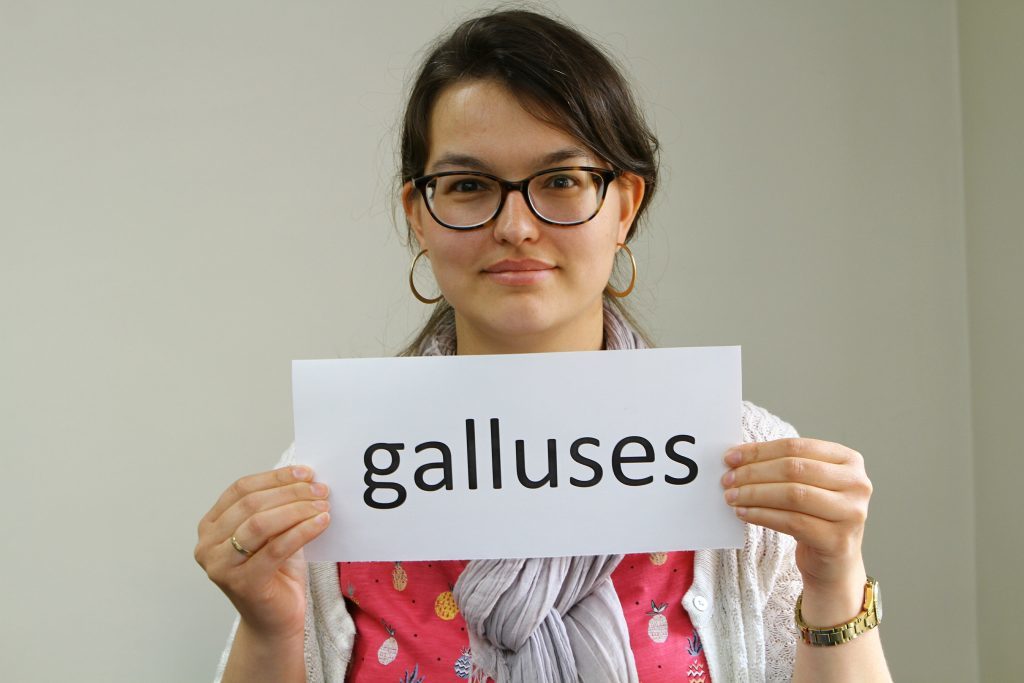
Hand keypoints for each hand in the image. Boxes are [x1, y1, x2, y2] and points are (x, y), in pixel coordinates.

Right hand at [194, 466, 330, 639]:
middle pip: (251, 504)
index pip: (240, 489)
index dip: (274, 478)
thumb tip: (304, 476)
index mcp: (210, 526)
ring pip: (260, 523)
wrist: (275, 620)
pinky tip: (321, 523)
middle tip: (320, 490)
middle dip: (290, 492)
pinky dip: (302, 531)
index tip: (305, 472)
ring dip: (298, 509)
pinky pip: (276, 548)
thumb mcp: (272, 532)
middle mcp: (207, 545)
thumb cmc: (275, 573)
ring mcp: (221, 566)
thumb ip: (277, 506)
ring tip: (323, 506)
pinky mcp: (243, 583)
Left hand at [721, 438, 872, 592]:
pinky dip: (763, 515)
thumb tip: (737, 455)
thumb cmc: (815, 516)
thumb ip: (781, 466)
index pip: (796, 447)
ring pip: (793, 495)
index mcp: (848, 460)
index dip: (760, 451)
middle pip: (794, 469)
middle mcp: (856, 483)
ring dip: (755, 494)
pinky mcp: (838, 540)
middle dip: (754, 473)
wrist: (835, 562)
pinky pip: (792, 522)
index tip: (730, 458)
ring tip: (732, 496)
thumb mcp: (807, 484)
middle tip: (727, 479)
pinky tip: (744, 513)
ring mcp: (851, 512)